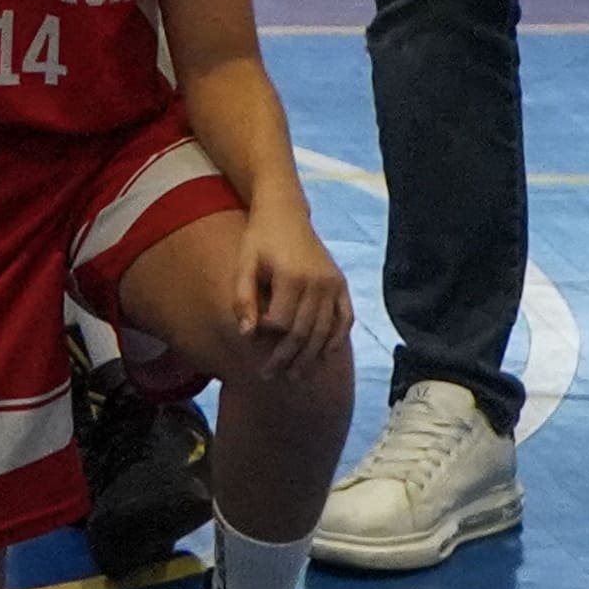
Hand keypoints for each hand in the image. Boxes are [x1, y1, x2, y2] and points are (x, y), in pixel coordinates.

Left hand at [228, 210, 352, 384]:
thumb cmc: (260, 239)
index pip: (282, 323)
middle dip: (287, 358)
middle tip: (271, 376)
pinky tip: (324, 356)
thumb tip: (247, 334)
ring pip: (325, 331)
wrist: (286, 212)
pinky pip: (345, 319)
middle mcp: (318, 282)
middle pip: (304, 332)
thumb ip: (243, 298)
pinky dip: (336, 340)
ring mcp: (334, 284)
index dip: (268, 341)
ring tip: (295, 376)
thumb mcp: (244, 263)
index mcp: (292, 277)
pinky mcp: (342, 284)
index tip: (256, 353)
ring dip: (310, 357)